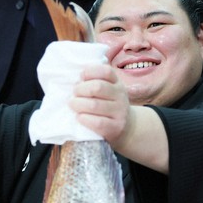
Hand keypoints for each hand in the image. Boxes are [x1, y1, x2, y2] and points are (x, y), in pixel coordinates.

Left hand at [70, 53, 168, 173]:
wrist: (129, 132)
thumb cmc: (111, 110)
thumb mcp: (109, 92)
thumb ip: (97, 83)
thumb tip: (73, 76)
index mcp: (117, 84)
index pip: (105, 71)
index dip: (90, 72)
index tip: (81, 77)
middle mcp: (120, 97)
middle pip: (97, 87)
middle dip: (81, 90)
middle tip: (74, 95)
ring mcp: (119, 114)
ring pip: (95, 105)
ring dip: (79, 105)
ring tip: (73, 106)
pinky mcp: (114, 130)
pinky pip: (96, 123)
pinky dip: (85, 120)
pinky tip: (80, 119)